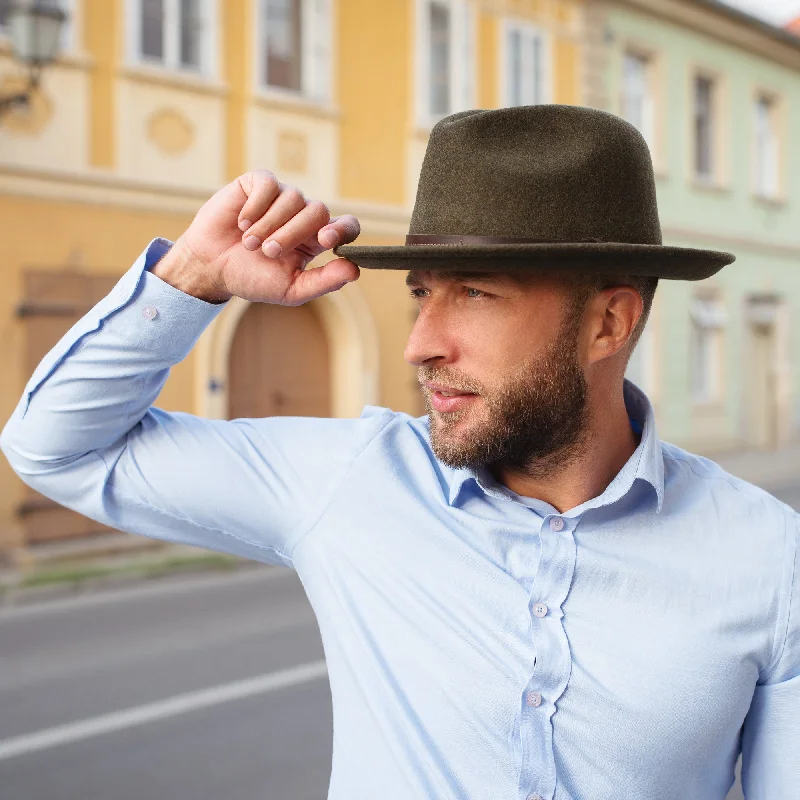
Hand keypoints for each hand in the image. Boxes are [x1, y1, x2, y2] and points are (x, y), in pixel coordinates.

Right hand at [152, 170, 360, 304]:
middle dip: (293, 234)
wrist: (211, 267)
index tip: (326, 239)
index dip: (343, 229)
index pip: (346, 226)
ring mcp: (282, 197)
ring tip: (249, 244)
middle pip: (318, 211)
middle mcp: (303, 214)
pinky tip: (241, 223)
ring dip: (269, 225)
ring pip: (293, 199)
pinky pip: (269, 185)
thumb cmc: (252, 278)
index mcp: (316, 239)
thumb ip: (324, 281)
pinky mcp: (259, 183)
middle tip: (269, 252)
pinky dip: (255, 208)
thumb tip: (354, 270)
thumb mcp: (290, 289)